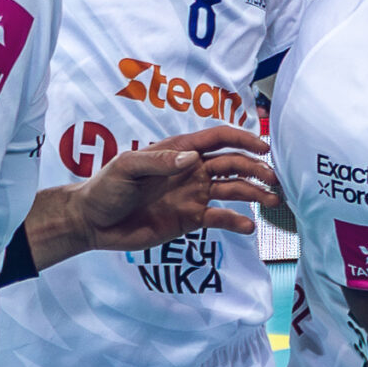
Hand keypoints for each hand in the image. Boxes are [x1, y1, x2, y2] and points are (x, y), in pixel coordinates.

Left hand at [63, 125, 280, 258]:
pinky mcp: (191, 219)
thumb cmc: (105, 188)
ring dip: (255, 194)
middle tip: (274, 180)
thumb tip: (192, 159)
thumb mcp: (126, 167)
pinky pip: (220, 218)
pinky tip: (248, 227)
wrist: (93, 223)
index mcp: (179, 151)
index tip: (264, 147)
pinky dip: (236, 221)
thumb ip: (159, 161)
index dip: (243, 139)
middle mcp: (192, 170)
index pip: (218, 138)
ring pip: (234, 190)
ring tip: (273, 201)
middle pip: (234, 164)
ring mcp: (194, 194)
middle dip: (257, 169)